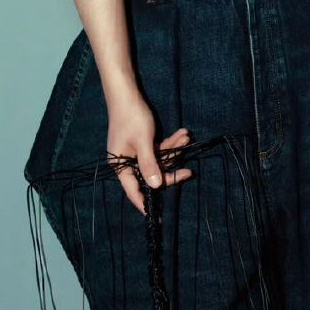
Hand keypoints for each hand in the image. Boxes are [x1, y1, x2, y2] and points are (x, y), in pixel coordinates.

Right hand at [107, 91, 193, 214]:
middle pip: (151, 174)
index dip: (145, 202)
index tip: (156, 216)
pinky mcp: (142, 143)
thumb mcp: (144, 142)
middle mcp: (126, 161)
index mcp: (120, 165)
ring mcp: (135, 152)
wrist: (126, 93)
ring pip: (158, 160)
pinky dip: (170, 142)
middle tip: (189, 172)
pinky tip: (183, 134)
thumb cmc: (132, 118)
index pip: (133, 190)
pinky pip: (157, 149)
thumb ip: (150, 165)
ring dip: (173, 150)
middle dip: (170, 169)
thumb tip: (156, 186)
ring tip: (187, 137)